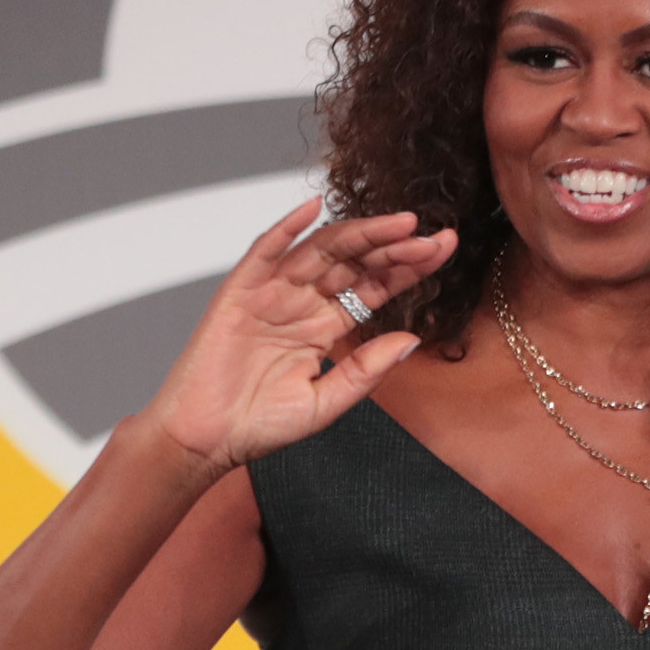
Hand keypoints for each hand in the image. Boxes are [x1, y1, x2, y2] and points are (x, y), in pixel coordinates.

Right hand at [139, 200, 455, 477]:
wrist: (206, 440)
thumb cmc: (260, 425)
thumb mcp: (326, 403)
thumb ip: (365, 370)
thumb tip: (411, 340)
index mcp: (326, 326)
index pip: (376, 287)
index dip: (409, 268)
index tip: (443, 250)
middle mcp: (303, 303)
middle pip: (356, 263)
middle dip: (395, 246)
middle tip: (432, 234)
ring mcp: (271, 294)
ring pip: (322, 252)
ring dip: (360, 233)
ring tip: (400, 223)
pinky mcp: (238, 293)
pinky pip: (264, 253)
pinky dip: (286, 229)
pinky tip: (313, 209)